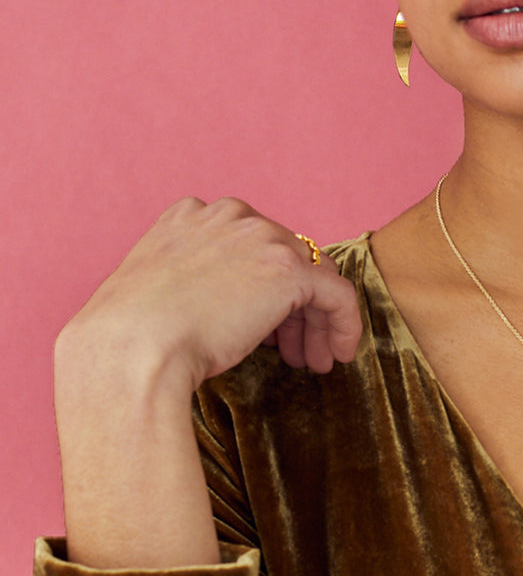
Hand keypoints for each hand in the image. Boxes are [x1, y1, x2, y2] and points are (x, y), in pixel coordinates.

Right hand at [62, 196, 362, 392]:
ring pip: (311, 276)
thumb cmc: (126, 338)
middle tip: (291, 349)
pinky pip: (337, 294)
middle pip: (284, 257)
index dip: (259, 286)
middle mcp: (232, 215)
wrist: (129, 351)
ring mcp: (263, 238)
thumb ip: (187, 279)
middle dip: (290, 306)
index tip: (260, 325)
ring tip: (312, 360)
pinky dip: (344, 324)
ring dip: (314, 320)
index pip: (250, 244)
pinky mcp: (290, 270)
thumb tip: (215, 305)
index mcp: (193, 214)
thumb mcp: (151, 288)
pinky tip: (340, 353)